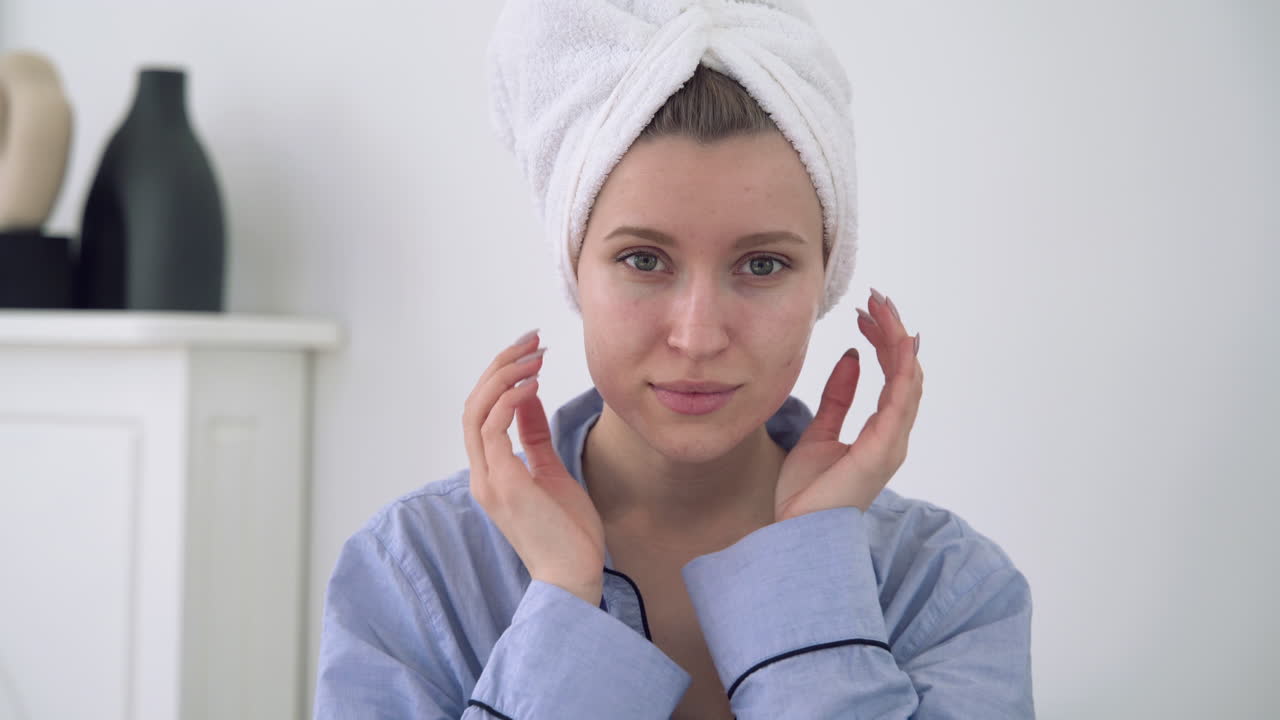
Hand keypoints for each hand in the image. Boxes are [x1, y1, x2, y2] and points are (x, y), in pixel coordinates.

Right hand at [463, 331, 605, 604]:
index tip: (529, 352)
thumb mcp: (550, 471)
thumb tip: (527, 396)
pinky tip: (532, 383)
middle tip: (530, 341)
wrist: (574, 577)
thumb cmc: (567, 533)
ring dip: (504, 376)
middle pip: (473, 405)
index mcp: (490, 472)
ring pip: (477, 412)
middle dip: (500, 366)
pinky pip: (493, 430)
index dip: (500, 377)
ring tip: (534, 355)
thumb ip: (533, 436)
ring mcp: (489, 480)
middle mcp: (482, 474)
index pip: (481, 413)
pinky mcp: (504, 485)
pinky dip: (510, 400)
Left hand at [774, 290, 923, 522]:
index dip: (883, 341)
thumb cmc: (807, 494)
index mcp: (879, 432)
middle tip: (876, 299)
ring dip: (897, 340)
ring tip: (880, 308)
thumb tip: (851, 356)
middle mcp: (893, 436)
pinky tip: (897, 340)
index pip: (892, 376)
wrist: (796, 534)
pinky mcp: (883, 450)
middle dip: (892, 332)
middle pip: (905, 372)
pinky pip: (900, 401)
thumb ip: (837, 397)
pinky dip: (902, 368)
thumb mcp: (818, 433)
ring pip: (908, 379)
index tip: (865, 313)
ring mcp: (892, 443)